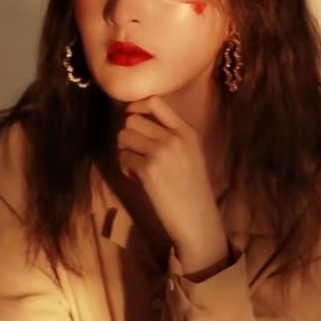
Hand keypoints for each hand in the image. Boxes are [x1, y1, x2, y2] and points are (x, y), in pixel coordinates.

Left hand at [117, 95, 224, 251]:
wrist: (197, 218)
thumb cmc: (193, 189)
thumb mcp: (191, 153)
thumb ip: (171, 135)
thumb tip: (137, 120)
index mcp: (187, 131)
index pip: (155, 102)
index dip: (136, 107)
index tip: (132, 117)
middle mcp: (174, 137)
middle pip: (132, 119)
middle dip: (128, 135)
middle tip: (135, 152)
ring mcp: (161, 152)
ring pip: (123, 137)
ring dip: (125, 151)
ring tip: (136, 167)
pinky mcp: (148, 170)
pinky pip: (123, 158)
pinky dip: (126, 168)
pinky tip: (138, 179)